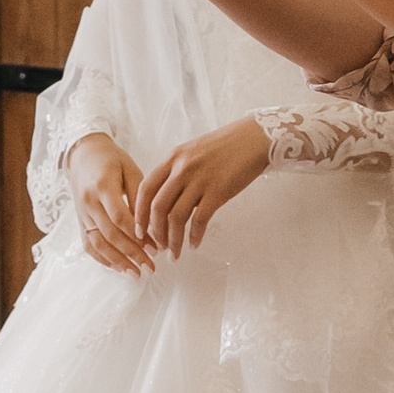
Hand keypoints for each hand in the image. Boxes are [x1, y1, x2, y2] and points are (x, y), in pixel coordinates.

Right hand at [64, 132, 151, 274]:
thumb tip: (150, 225)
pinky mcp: (80, 221)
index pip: (120, 217)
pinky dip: (103, 259)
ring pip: (98, 244)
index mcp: (103, 186)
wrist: (84, 155)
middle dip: (132, 254)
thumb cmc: (112, 160)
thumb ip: (140, 196)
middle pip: (110, 234)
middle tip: (151, 267)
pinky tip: (119, 268)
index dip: (137, 235)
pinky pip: (89, 244)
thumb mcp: (130, 170)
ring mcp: (82, 214)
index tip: (155, 247)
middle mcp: (89, 202)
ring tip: (137, 274)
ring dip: (118, 262)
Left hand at [135, 116, 268, 254]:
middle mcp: (182, 168)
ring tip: (174, 254)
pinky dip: (195, 236)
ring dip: (173, 240)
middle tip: (158, 247)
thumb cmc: (226, 146)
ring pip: (176, 217)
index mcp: (173, 157)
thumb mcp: (194, 152)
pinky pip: (200, 219)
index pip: (146, 188)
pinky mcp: (218, 190)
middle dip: (155, 232)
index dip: (139, 212)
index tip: (139, 230)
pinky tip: (195, 244)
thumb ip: (178, 172)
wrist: (255, 138)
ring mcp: (200, 179)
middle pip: (157, 206)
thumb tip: (169, 201)